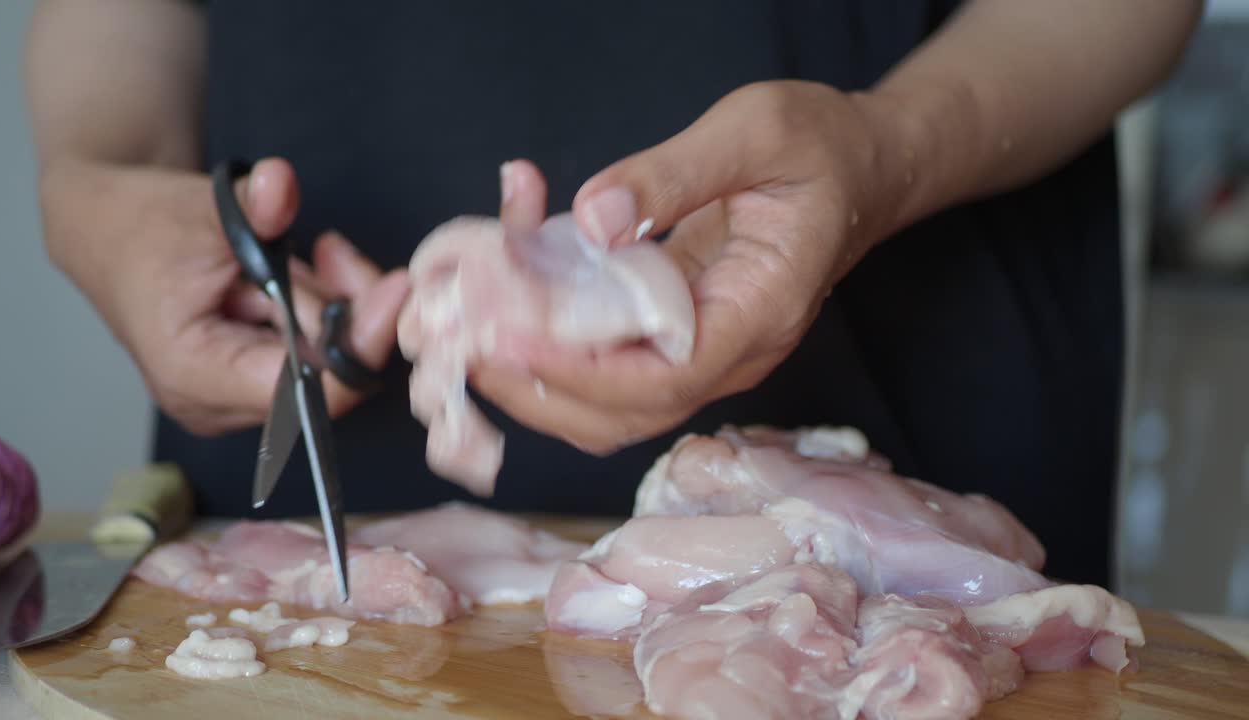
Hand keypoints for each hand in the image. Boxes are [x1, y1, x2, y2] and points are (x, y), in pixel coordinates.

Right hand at [38, 157, 409, 435]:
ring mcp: (231, 399)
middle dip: (343, 308)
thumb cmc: (146, 225)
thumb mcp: (204, 207)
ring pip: (323, 362)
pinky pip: (310, 354)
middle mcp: (214, 402)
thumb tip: (280, 185)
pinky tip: (289, 275)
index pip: (308, 390)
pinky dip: (314, 310)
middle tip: (330, 253)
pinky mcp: (247, 383)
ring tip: (286, 257)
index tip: (393, 290)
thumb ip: (256, 206)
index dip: (361, 341)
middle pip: (325, 376)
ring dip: (325, 302)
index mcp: (195, 373)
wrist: (108, 231)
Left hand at [471, 81, 901, 453]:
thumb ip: (674, 174)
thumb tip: (592, 219)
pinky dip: (559, 355)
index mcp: (761, 310)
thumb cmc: (820, 146)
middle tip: (468, 346)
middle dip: (543, 389)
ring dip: (542, 385)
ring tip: (476, 341)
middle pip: (630, 411)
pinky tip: (517, 311)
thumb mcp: (756, 131)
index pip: (667, 376)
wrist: (862, 168)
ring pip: (616, 405)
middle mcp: (735, 351)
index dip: (584, 370)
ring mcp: (709, 350)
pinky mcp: (682, 335)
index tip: (512, 337)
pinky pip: (614, 370)